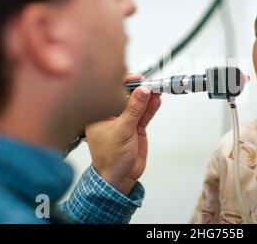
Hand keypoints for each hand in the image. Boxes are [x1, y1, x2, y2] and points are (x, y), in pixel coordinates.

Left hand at [85, 74, 161, 194]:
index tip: (138, 79)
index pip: (112, 92)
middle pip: (127, 96)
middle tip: (150, 84)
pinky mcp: (136, 127)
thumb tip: (142, 92)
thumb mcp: (122, 131)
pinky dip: (151, 107)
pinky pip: (144, 113)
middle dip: (139, 88)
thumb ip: (133, 110)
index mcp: (100, 113)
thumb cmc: (110, 158)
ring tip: (157, 90)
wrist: (120, 177)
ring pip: (138, 104)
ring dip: (148, 97)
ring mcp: (125, 121)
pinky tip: (157, 100)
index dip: (124, 83)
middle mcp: (112, 115)